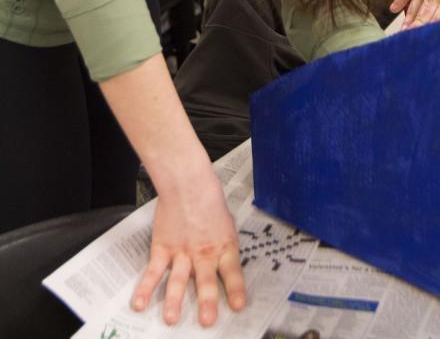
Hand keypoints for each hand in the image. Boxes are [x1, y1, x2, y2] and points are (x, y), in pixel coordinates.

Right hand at [132, 167, 245, 327]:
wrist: (186, 181)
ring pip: (179, 279)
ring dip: (174, 300)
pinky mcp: (163, 247)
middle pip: (206, 280)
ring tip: (171, 319)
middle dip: (207, 302)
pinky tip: (139, 303)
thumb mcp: (225, 222)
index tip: (237, 307)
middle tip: (206, 321)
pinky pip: (154, 271)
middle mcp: (203, 252)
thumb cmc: (208, 198)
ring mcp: (182, 251)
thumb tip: (224, 263)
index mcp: (223, 245)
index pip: (232, 270)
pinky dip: (145, 288)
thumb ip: (223, 245)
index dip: (235, 289)